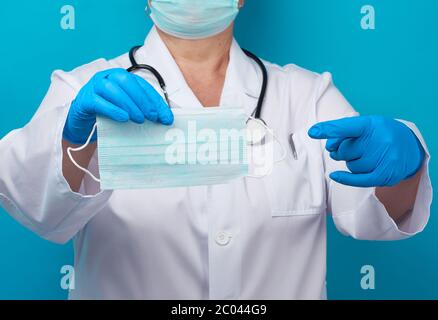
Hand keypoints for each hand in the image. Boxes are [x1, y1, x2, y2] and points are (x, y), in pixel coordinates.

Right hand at [63, 68, 173, 143]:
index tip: (166, 116)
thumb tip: (165, 118)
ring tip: (139, 119)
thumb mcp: (127, 110)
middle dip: (143, 99)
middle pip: (126, 81)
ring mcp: (94, 86)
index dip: (155, 100)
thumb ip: (143, 109)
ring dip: (129, 104)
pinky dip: (113, 109)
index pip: (141, 85)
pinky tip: (123, 118)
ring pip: (112, 89)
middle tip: (153, 116)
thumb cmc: (107, 113)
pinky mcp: (84, 99)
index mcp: (120, 77)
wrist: (82, 122)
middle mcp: (107, 77)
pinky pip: (98, 101)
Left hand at [308, 116, 424, 186]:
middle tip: (349, 148)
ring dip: (352, 163)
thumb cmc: (380, 134)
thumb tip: (330, 147)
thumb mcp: (364, 126)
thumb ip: (344, 133)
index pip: (347, 127)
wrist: (410, 146)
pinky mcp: (386, 174)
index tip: (313, 132)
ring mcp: (385, 158)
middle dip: (342, 151)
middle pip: (344, 151)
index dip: (329, 130)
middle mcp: (380, 140)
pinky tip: (335, 175)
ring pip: (351, 166)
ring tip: (364, 156)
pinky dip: (345, 178)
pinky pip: (358, 179)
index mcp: (372, 124)